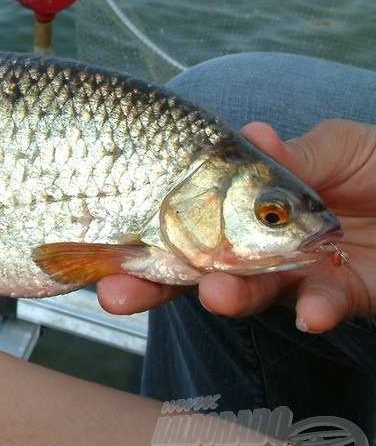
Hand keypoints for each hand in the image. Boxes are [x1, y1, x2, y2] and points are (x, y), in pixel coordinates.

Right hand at [96, 119, 375, 332]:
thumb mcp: (339, 144)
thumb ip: (295, 153)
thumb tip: (250, 134)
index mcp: (244, 205)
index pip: (184, 222)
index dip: (143, 237)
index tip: (106, 248)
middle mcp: (257, 245)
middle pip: (193, 269)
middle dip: (152, 284)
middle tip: (114, 294)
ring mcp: (293, 276)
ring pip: (247, 293)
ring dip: (227, 296)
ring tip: (214, 291)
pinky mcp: (337, 299)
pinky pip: (318, 309)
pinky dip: (314, 311)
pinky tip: (311, 310)